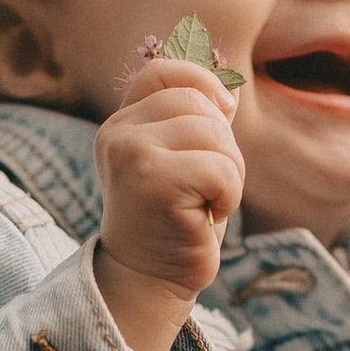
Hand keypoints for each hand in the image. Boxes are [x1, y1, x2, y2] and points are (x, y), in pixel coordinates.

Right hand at [93, 57, 244, 350]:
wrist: (149, 279)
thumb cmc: (174, 220)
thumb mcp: (181, 162)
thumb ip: (195, 123)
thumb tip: (229, 90)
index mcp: (122, 124)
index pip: (162, 71)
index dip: (201, 82)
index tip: (223, 112)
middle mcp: (119, 133)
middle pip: (199, 102)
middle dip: (223, 143)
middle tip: (209, 185)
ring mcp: (132, 154)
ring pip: (214, 134)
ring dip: (230, 172)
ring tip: (206, 202)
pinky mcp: (153, 181)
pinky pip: (220, 167)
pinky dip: (228, 194)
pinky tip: (206, 215)